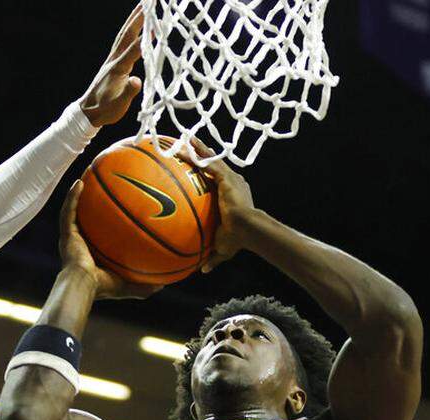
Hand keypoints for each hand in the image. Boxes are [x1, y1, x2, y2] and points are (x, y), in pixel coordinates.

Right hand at [59, 181, 162, 299]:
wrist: (83, 286)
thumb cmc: (103, 288)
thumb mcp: (129, 286)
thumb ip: (144, 286)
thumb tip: (163, 286)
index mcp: (90, 254)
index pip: (98, 236)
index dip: (103, 225)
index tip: (114, 212)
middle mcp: (78, 244)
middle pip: (85, 219)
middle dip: (90, 204)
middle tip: (99, 189)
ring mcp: (70, 238)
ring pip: (73, 211)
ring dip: (77, 195)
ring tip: (85, 177)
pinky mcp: (66, 234)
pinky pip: (68, 211)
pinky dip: (72, 197)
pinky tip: (79, 182)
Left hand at [79, 4, 144, 127]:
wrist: (88, 112)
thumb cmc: (105, 110)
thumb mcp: (119, 105)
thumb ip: (128, 92)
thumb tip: (137, 80)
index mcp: (118, 68)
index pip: (134, 49)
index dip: (147, 37)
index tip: (158, 25)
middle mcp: (114, 60)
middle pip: (127, 34)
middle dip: (139, 17)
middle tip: (149, 3)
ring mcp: (112, 59)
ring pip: (124, 34)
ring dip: (133, 19)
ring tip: (143, 6)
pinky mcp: (113, 62)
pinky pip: (122, 41)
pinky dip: (130, 30)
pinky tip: (134, 26)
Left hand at [182, 139, 258, 272]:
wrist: (249, 230)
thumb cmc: (238, 239)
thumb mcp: (222, 248)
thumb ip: (212, 257)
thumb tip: (204, 271)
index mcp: (232, 194)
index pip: (215, 180)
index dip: (204, 173)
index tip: (193, 169)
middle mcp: (232, 181)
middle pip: (211, 164)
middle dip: (197, 155)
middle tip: (182, 147)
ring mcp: (230, 177)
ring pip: (208, 158)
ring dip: (194, 148)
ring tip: (180, 139)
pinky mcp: (227, 176)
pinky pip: (207, 161)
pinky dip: (194, 153)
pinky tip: (181, 145)